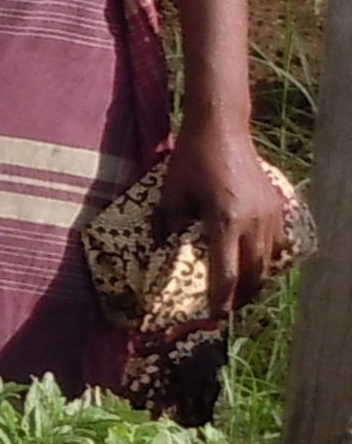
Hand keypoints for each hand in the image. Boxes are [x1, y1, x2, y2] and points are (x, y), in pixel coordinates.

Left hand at [158, 125, 293, 320]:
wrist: (222, 128)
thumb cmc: (191, 159)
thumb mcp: (171, 193)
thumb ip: (170, 225)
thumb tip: (165, 252)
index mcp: (225, 221)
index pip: (227, 274)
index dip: (220, 300)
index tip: (213, 316)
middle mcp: (253, 223)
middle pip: (254, 275)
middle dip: (241, 296)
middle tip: (226, 306)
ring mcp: (270, 215)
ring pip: (269, 261)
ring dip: (255, 279)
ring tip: (238, 289)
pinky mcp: (278, 206)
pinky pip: (277, 243)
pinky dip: (266, 258)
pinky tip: (252, 260)